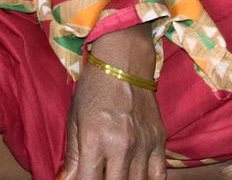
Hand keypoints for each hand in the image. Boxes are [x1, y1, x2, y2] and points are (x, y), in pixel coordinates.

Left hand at [60, 32, 165, 179]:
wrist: (124, 64)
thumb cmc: (94, 89)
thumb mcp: (75, 119)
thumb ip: (73, 156)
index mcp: (95, 139)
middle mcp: (121, 145)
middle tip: (97, 177)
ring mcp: (143, 145)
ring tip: (114, 175)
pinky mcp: (159, 142)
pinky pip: (159, 177)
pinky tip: (136, 178)